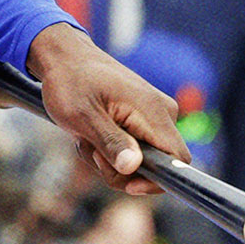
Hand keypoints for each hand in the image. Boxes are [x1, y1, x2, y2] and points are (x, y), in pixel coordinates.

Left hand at [26, 24, 188, 195]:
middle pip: (156, 167)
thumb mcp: (83, 116)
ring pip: (140, 161)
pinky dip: (109, 150)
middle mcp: (162, 115)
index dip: (158, 181)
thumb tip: (133, 166)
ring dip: (109, 160)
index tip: (127, 184)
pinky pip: (132, 150)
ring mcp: (153, 118)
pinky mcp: (142, 121)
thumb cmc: (71, 82)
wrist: (66, 59)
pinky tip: (91, 135)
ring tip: (86, 138)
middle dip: (121, 170)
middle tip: (92, 151)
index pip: (179, 161)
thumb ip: (111, 142)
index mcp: (154, 112)